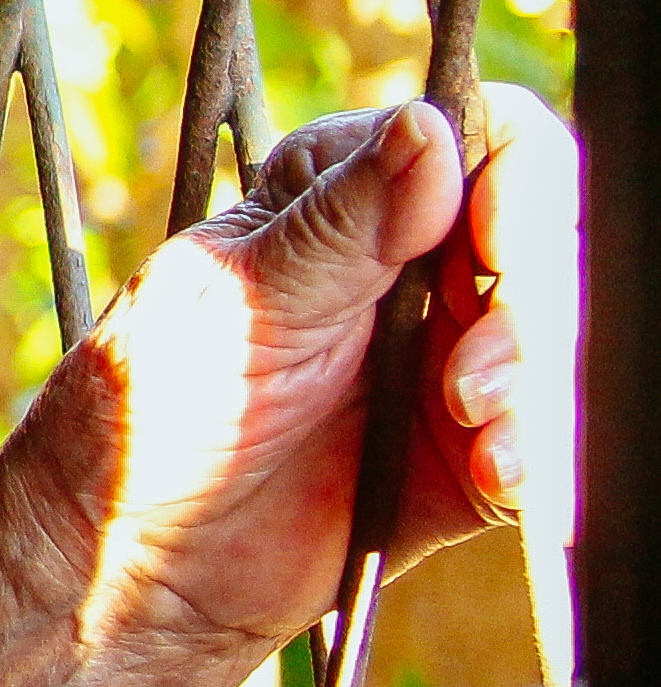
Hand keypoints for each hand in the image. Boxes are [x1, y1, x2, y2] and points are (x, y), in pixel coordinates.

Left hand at [0, 90, 575, 660]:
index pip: (483, 140)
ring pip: (557, 335)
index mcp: (345, 195)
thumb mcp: (237, 301)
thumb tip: (426, 124)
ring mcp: (448, 357)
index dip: (516, 182)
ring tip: (466, 415)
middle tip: (470, 368)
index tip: (491, 247)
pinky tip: (492, 472)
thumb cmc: (148, 411)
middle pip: (544, 238)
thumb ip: (341, 222)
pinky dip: (534, 450)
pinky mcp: (470, 452)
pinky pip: (542, 436)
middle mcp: (413, 265)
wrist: (129, 562)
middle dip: (530, 298)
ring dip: (533, 376)